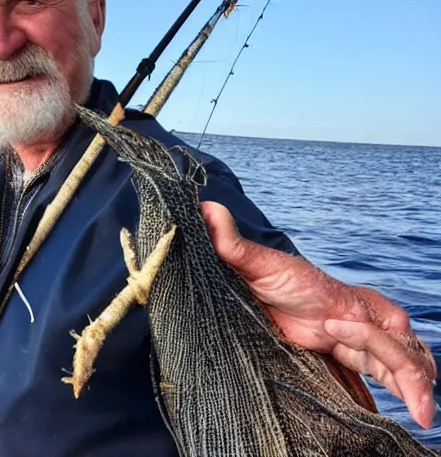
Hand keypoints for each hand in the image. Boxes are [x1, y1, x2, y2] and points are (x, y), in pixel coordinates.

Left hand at [202, 201, 437, 428]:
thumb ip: (232, 241)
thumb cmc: (263, 276)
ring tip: (423, 415)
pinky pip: (385, 370)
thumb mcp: (251, 262)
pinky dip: (403, 387)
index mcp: (343, 298)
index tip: (338, 339)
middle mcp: (359, 317)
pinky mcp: (349, 352)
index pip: (382, 321)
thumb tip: (205, 208)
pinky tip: (411, 412)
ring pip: (401, 358)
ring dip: (416, 381)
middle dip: (410, 371)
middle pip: (399, 345)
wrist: (268, 289)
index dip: (369, 338)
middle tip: (418, 407)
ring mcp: (356, 336)